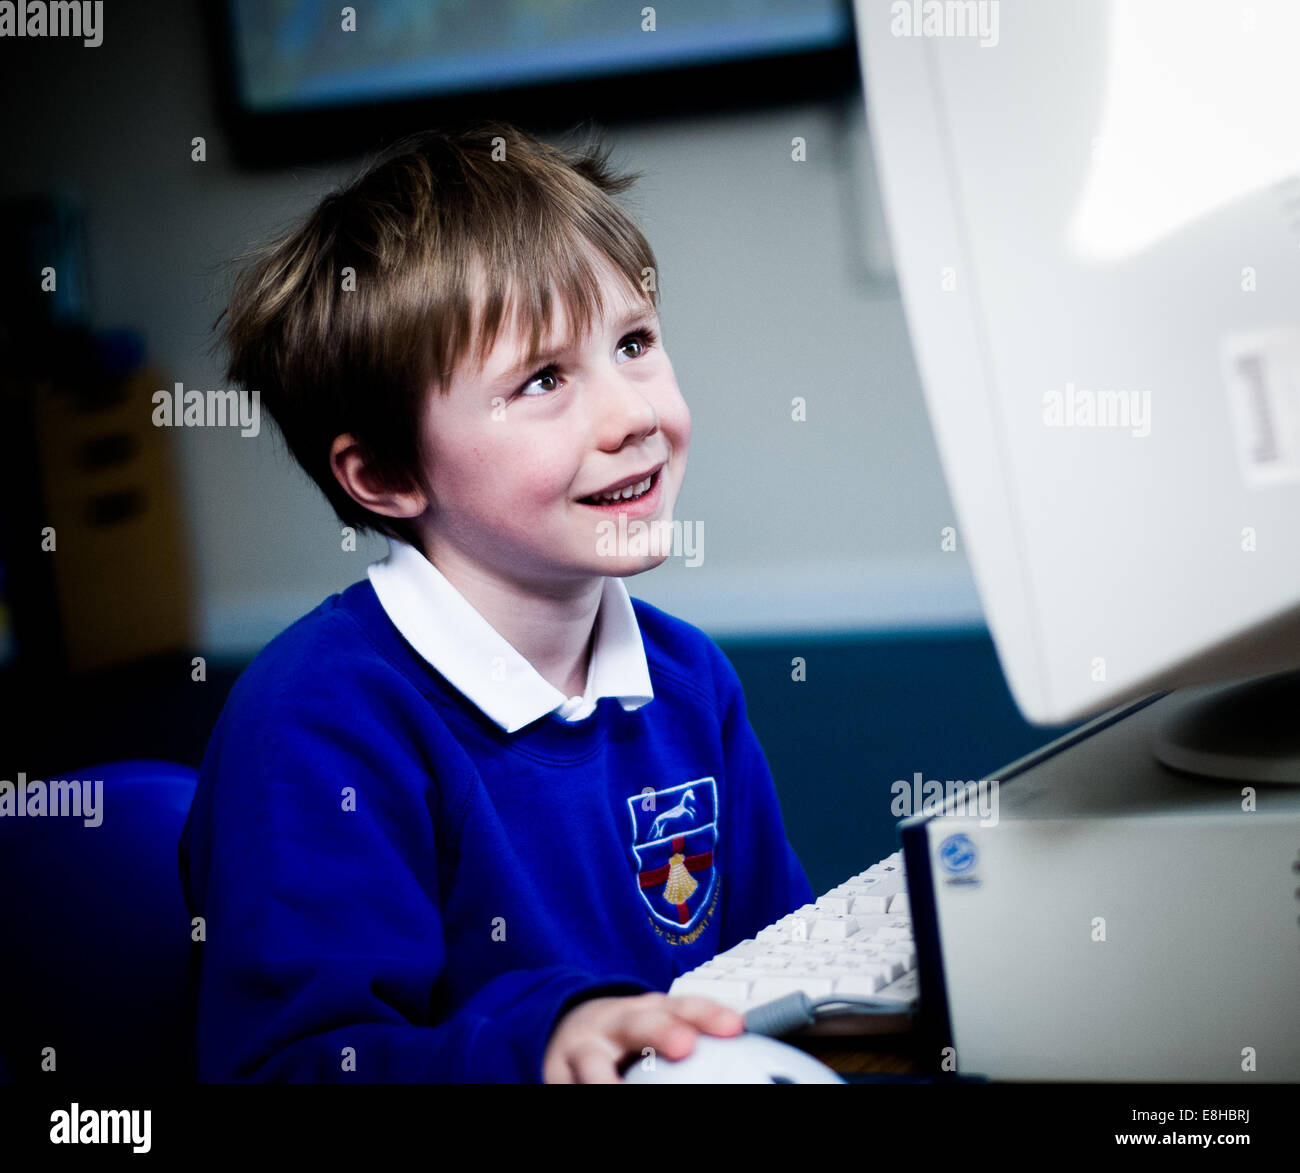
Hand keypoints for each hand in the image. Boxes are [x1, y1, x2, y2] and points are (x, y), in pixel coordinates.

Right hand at [542, 992, 744, 1083]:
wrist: (561, 1028)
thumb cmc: (625, 1038)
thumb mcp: (655, 1027)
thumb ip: (691, 1035)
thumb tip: (742, 1042)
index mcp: (648, 1011)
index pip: (682, 1006)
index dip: (709, 1014)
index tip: (735, 1027)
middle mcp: (615, 1026)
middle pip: (639, 1024)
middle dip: (662, 1033)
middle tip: (685, 1046)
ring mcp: (582, 1052)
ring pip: (592, 1065)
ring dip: (608, 1081)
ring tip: (616, 1091)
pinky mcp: (556, 1076)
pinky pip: (569, 1088)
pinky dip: (582, 1094)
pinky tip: (588, 1098)